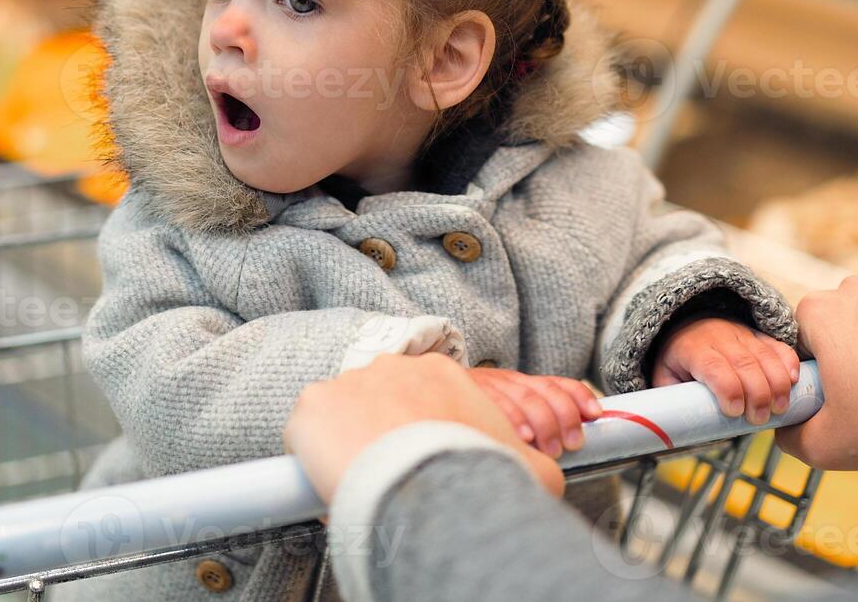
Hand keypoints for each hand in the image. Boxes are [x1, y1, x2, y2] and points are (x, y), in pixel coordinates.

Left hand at [284, 353, 563, 502]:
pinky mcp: (312, 406)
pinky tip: (332, 480)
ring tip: (364, 482)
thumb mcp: (530, 467)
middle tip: (394, 474)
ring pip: (344, 415)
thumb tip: (550, 470)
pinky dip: (314, 455)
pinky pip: (307, 431)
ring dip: (351, 444)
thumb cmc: (477, 478)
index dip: (420, 430)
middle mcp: (394, 367)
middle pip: (382, 402)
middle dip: (385, 435)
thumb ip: (535, 463)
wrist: (427, 490)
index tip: (418, 457)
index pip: (423, 397)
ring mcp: (349, 382)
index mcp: (443, 373)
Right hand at [467, 367, 602, 456]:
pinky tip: (521, 437)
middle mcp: (509, 382)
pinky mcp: (470, 395)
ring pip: (525, 398)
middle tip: (571, 443)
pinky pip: (495, 404)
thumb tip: (568, 449)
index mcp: (523, 384)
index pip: (557, 383)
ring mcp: (489, 387)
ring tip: (551, 448)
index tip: (595, 414)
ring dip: (543, 423)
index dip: (579, 396)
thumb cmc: (475, 412)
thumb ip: (532, 420)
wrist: (428, 389)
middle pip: (544, 392)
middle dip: (563, 417)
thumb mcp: (506, 408)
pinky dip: (512, 420)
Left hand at [650, 316, 799, 424]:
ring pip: (765, 355)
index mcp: (692, 349)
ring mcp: (742, 334)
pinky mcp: (759, 336)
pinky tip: (794, 381)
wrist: (687, 324)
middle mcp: (719, 338)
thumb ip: (673, 402)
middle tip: (759, 419)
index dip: (728, 388)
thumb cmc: (678, 359)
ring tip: (779, 408)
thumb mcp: (665, 377)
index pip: (713, 366)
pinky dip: (789, 362)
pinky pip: (777, 345)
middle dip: (756, 394)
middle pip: (744, 363)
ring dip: (777, 384)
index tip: (735, 411)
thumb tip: (683, 433)